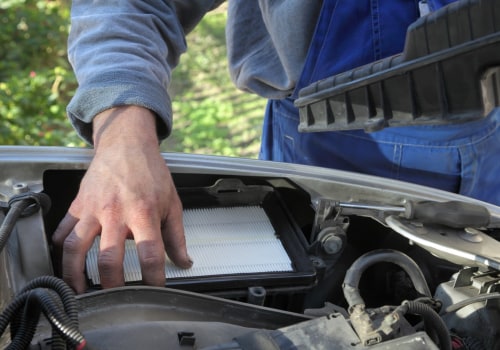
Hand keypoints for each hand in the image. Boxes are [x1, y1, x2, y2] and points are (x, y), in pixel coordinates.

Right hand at [52, 106, 191, 292]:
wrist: (126, 144)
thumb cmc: (151, 172)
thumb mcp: (171, 202)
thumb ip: (176, 236)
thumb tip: (184, 261)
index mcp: (144, 212)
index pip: (149, 254)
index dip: (153, 278)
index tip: (155, 290)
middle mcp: (116, 212)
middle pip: (109, 258)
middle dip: (113, 285)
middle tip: (117, 297)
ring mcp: (93, 209)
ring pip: (76, 248)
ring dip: (76, 274)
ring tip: (82, 290)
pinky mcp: (78, 205)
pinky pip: (62, 231)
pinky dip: (60, 250)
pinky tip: (66, 263)